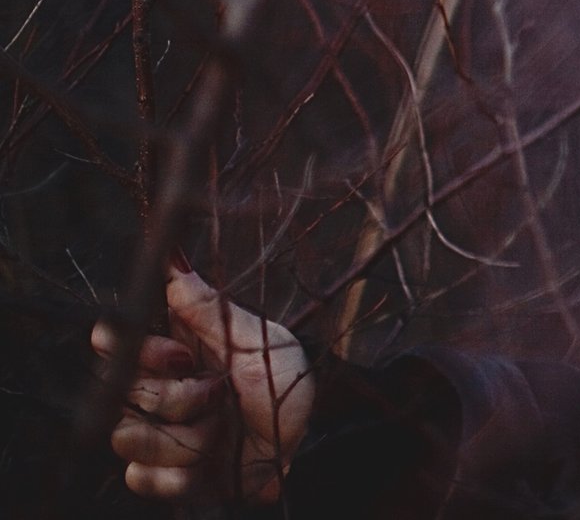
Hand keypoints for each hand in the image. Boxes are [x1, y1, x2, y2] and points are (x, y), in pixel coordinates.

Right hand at [91, 264, 312, 503]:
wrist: (308, 444)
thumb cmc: (288, 386)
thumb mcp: (259, 342)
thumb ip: (210, 309)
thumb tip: (174, 263)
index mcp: (175, 350)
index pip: (113, 339)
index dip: (134, 347)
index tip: (179, 355)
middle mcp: (157, 389)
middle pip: (119, 389)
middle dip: (174, 396)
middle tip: (217, 393)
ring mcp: (156, 433)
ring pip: (127, 436)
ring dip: (184, 437)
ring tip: (221, 431)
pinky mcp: (161, 473)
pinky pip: (140, 476)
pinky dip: (178, 473)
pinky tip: (209, 464)